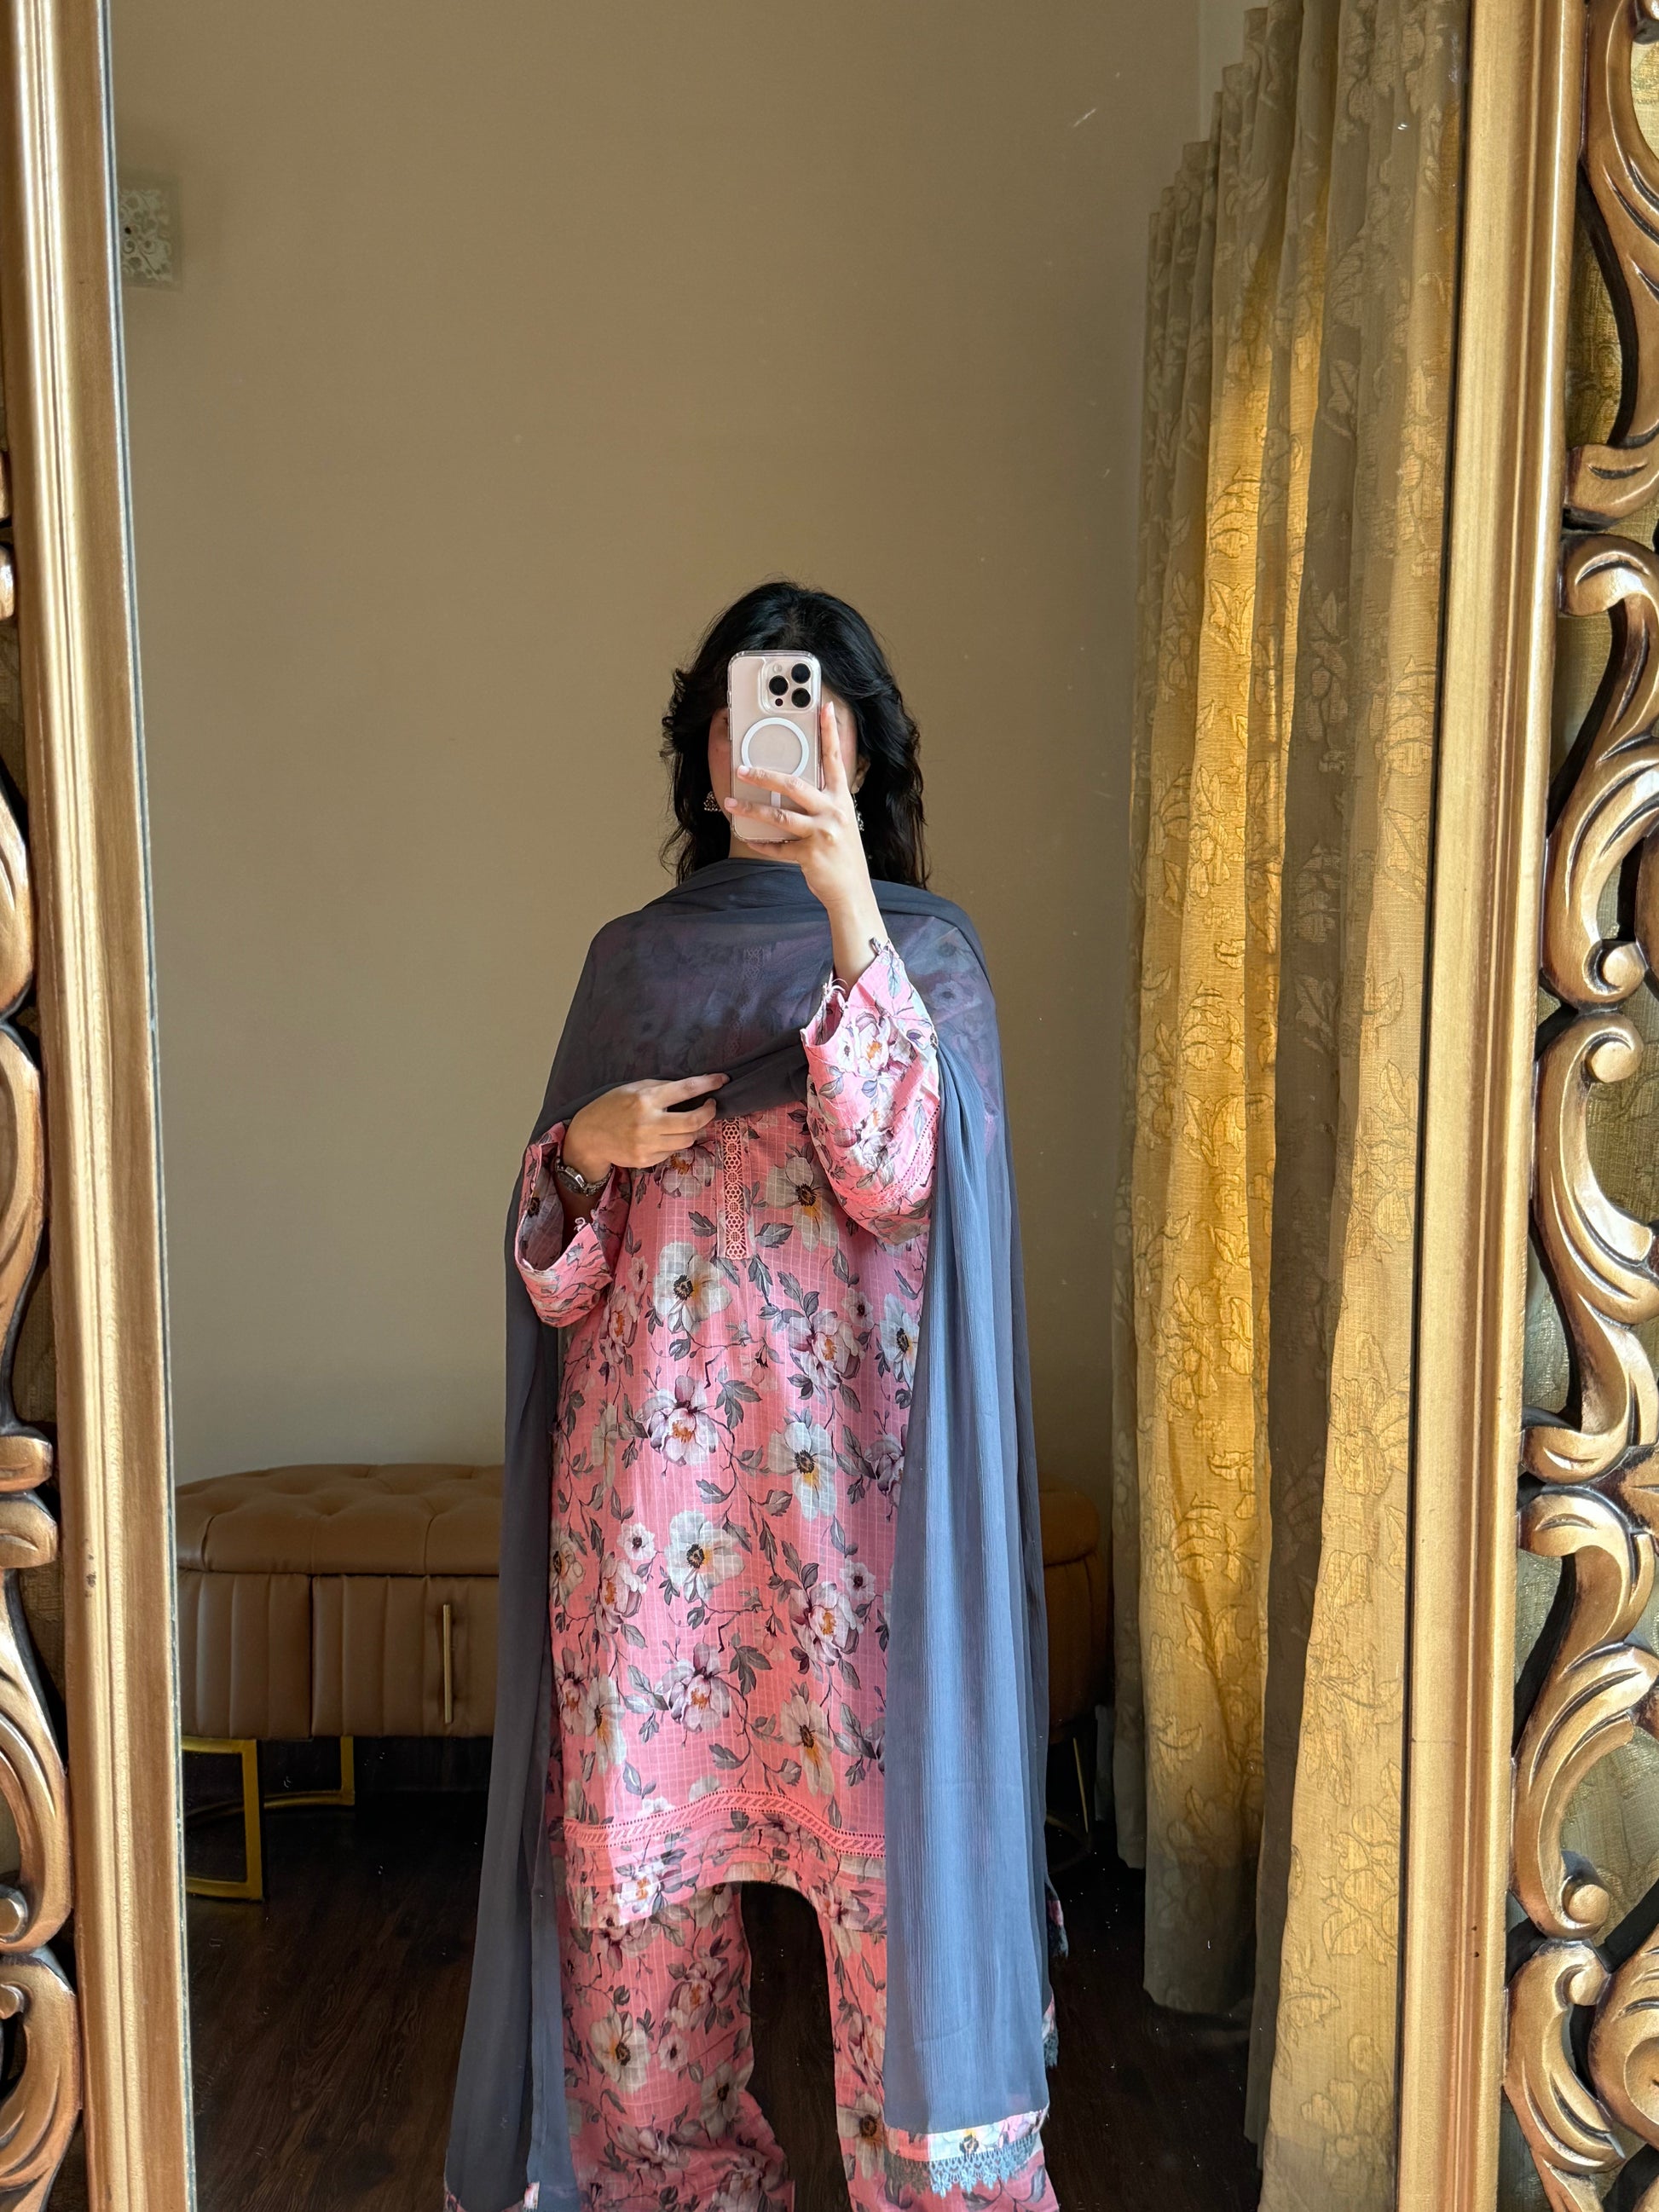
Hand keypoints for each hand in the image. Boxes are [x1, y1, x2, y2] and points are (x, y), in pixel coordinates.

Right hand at [563, 1073, 727, 1181]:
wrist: (589, 1136)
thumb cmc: (612, 1106)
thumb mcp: (633, 1088)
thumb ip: (661, 1087)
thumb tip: (691, 1088)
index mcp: (646, 1099)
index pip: (686, 1090)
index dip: (708, 1084)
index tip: (722, 1081)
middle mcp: (648, 1122)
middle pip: (693, 1122)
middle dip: (708, 1113)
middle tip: (710, 1106)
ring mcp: (647, 1144)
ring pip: (687, 1140)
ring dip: (693, 1131)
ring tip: (686, 1123)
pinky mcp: (646, 1160)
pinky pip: (672, 1152)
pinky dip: (674, 1143)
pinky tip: (664, 1137)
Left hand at [725, 700, 884, 983]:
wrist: (853, 892)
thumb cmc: (842, 854)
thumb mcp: (840, 821)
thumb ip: (822, 801)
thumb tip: (793, 784)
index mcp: (841, 799)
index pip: (835, 759)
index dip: (830, 732)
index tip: (823, 706)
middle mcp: (834, 812)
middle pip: (795, 786)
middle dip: (765, 774)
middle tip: (742, 768)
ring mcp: (822, 834)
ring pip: (780, 816)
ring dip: (752, 810)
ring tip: (732, 805)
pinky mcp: (810, 855)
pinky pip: (778, 847)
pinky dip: (762, 844)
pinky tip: (750, 839)